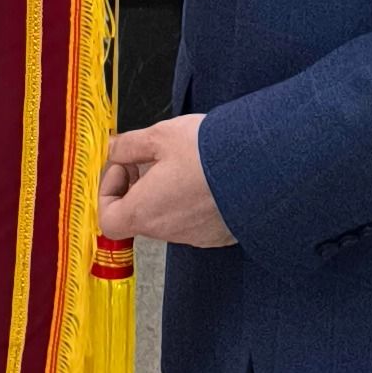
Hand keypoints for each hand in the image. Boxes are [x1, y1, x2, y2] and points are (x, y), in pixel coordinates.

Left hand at [97, 114, 233, 248]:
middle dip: (139, 186)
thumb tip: (113, 149)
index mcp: (145, 211)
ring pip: (167, 216)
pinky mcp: (217, 234)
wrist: (262, 169)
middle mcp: (168, 231)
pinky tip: (205, 175)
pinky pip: (194, 220)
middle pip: (139, 216)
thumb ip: (129, 145)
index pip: (109, 220)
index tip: (125, 167)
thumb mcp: (160, 136)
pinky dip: (191, 200)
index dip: (109, 192)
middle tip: (152, 158)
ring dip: (166, 192)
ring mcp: (195, 236)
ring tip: (183, 162)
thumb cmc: (208, 153)